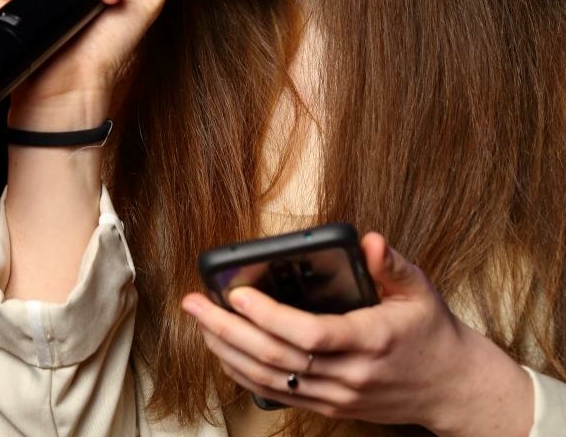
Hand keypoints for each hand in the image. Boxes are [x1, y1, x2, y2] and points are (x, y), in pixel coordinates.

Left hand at [182, 233, 532, 435]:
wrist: (451, 387)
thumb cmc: (431, 331)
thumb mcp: (420, 288)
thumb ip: (391, 264)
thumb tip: (368, 239)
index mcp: (371, 340)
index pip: (310, 334)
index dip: (268, 315)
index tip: (236, 292)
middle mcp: (350, 375)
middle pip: (277, 358)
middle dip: (228, 330)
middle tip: (195, 303)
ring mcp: (337, 396)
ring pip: (271, 379)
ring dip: (228, 352)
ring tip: (200, 323)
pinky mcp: (331, 406)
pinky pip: (279, 393)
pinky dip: (245, 372)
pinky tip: (224, 350)